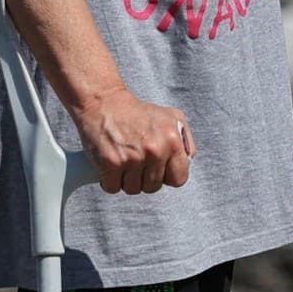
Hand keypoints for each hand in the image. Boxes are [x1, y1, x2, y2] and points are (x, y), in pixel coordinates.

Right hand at [71, 84, 195, 194]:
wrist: (104, 102)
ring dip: (126, 180)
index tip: (158, 169)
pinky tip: (110, 165)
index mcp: (172, 140)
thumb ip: (185, 141)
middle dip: (144, 178)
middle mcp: (155, 150)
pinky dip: (109, 180)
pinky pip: (113, 187)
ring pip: (133, 189)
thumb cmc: (137, 112)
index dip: (167, 176)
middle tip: (136, 160)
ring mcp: (132, 158)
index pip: (179, 179)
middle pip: (153, 187)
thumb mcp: (171, 117)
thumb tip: (187, 161)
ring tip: (124, 160)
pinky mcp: (110, 163)